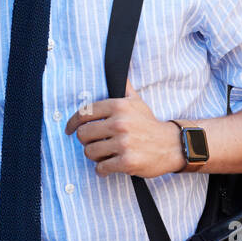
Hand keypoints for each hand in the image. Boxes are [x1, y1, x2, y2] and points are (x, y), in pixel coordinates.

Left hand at [64, 81, 183, 177]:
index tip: (69, 130)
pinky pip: (101, 167)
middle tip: (93, 143)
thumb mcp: (137, 102)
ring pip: (90, 152)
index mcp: (119, 106)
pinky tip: (108, 167)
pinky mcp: (127, 162)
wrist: (172, 145)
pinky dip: (102, 169)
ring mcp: (123, 143)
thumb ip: (124, 87)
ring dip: (94, 156)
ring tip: (103, 155)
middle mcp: (120, 123)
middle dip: (85, 141)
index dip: (72, 123)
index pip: (84, 113)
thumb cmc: (150, 124)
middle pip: (83, 134)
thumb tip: (119, 70)